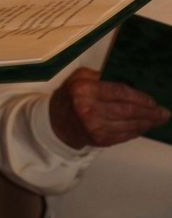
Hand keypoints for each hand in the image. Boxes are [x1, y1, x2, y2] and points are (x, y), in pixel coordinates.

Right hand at [49, 66, 170, 148]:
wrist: (56, 123)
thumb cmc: (70, 96)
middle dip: (149, 112)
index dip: (139, 97)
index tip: (153, 100)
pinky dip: (137, 131)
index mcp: (84, 90)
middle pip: (127, 110)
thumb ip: (99, 76)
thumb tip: (127, 81)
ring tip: (160, 119)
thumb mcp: (79, 78)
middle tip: (164, 112)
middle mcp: (89, 109)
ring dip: (147, 123)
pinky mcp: (99, 140)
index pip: (118, 92)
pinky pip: (124, 135)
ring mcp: (94, 127)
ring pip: (128, 125)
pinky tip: (145, 126)